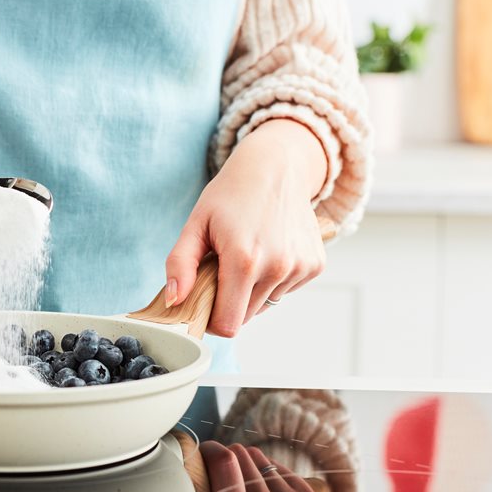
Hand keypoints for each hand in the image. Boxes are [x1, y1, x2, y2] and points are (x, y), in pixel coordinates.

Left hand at [164, 119, 326, 336]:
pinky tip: (268, 250)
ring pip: (265, 304)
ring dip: (251, 290)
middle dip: (229, 300)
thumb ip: (180, 265)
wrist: (276, 167)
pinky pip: (285, 291)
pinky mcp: (316, 265)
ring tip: (246, 254)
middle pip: (245, 317)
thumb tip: (174, 301)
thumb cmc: (230, 195)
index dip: (210, 319)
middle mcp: (278, 267)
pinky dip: (273, 279)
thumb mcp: (196, 224)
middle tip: (222, 268)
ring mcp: (301, 267)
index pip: (228, 324)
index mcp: (244, 260)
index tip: (203, 300)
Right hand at [195, 442, 320, 491]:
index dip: (210, 449)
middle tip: (221, 475)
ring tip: (243, 490)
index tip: (204, 453)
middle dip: (226, 458)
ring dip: (246, 467)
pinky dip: (265, 473)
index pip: (225, 462)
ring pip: (259, 457)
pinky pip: (277, 465)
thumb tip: (190, 457)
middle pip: (241, 454)